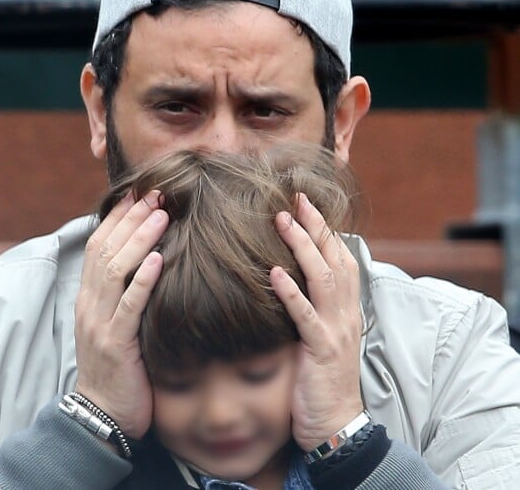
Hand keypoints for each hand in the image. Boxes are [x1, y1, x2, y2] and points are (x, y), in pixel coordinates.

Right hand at [74, 190, 167, 439]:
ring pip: (116, 270)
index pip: (99, 245)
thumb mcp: (112, 321)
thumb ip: (122, 290)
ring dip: (139, 239)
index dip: (118, 217)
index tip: (139, 193)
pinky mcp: (117, 344)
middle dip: (131, 218)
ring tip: (161, 214)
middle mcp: (89, 304)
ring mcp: (100, 323)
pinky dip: (143, 280)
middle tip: (156, 192)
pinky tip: (160, 259)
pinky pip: (130, 306)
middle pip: (107, 249)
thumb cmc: (116, 363)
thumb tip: (146, 257)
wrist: (101, 413)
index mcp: (89, 296)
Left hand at [270, 193, 363, 451]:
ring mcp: (336, 331)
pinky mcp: (321, 351)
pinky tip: (274, 273)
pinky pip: (306, 317)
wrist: (337, 423)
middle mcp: (346, 313)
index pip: (341, 259)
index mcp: (347, 308)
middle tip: (295, 198)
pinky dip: (291, 293)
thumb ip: (318, 305)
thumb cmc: (325, 377)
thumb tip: (295, 277)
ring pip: (322, 279)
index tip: (306, 204)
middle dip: (316, 226)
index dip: (326, 230)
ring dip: (302, 247)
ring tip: (282, 221)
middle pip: (334, 259)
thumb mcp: (326, 334)